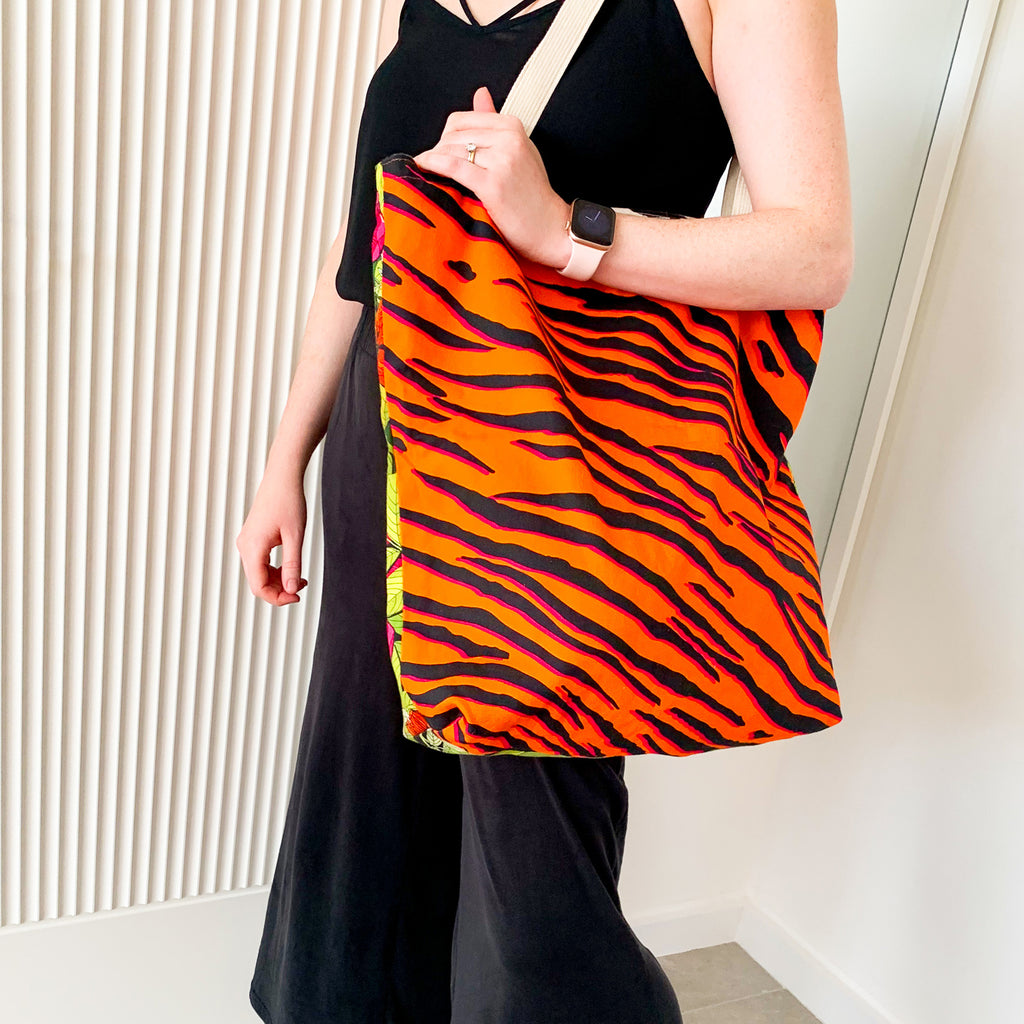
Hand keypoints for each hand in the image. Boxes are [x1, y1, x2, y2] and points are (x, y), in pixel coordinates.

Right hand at [236, 462, 309, 606]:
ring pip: (258, 573)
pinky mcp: (252, 539)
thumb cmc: (288, 502)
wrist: (282, 478)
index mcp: (252, 547)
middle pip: (257, 582)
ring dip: (278, 580)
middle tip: (302, 586)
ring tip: (299, 577)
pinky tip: (290, 566)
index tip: (297, 595)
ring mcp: (247, 542)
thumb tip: (292, 589)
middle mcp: (245, 546)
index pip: (258, 586)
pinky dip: (274, 569)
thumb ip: (293, 564)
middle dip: (279, 589)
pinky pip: (260, 562)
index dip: (278, 597)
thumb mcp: (295, 536)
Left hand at [412, 85, 571, 269]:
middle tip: (433, 166)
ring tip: (426, 170)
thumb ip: (494, 121)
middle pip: (455, 134)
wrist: (550, 227)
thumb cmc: (532, 193)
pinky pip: (454, 167)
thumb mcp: (518, 149)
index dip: (446, 136)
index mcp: (513, 126)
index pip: (463, 120)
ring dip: (434, 159)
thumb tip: (480, 93)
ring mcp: (502, 161)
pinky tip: (423, 166)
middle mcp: (509, 138)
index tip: (441, 152)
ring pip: (452, 150)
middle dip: (438, 149)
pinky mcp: (492, 184)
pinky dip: (434, 164)